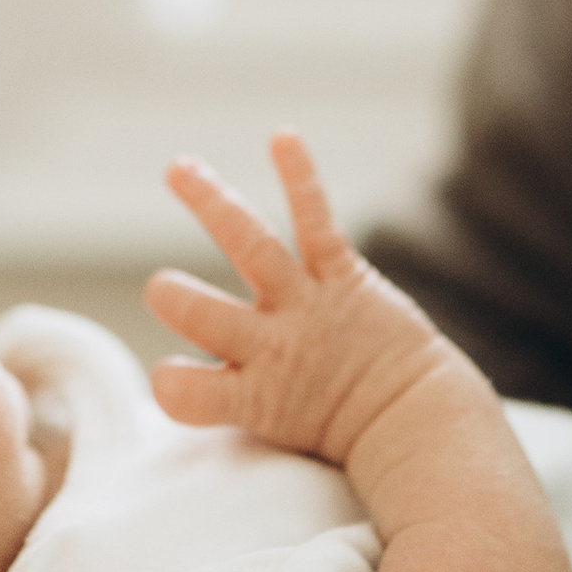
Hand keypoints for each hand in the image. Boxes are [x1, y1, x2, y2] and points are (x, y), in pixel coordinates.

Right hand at [147, 136, 459, 473]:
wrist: (411, 414)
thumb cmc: (331, 428)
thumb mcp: (270, 433)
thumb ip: (222, 405)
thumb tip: (170, 397)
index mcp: (249, 398)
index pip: (186, 395)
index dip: (171, 384)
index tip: (170, 379)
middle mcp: (272, 349)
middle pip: (207, 318)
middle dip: (177, 298)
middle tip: (160, 287)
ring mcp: (305, 307)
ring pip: (253, 249)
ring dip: (213, 204)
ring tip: (181, 169)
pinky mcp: (342, 277)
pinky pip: (317, 220)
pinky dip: (301, 177)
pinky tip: (283, 138)